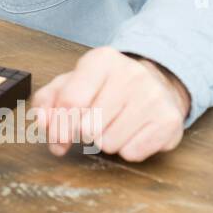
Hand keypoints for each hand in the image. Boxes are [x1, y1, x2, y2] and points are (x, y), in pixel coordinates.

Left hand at [30, 46, 190, 161]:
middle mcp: (131, 74)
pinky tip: (132, 132)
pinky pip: (132, 153)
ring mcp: (153, 97)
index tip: (58, 140)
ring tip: (114, 125)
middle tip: (91, 125)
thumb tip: (42, 122)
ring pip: (109, 143)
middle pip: (89, 126)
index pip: (71, 101)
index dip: (58, 127)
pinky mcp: (169, 120)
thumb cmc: (105, 88)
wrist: (156, 85)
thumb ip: (48, 102)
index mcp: (102, 60)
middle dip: (83, 133)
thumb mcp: (71, 85)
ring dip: (105, 142)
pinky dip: (127, 149)